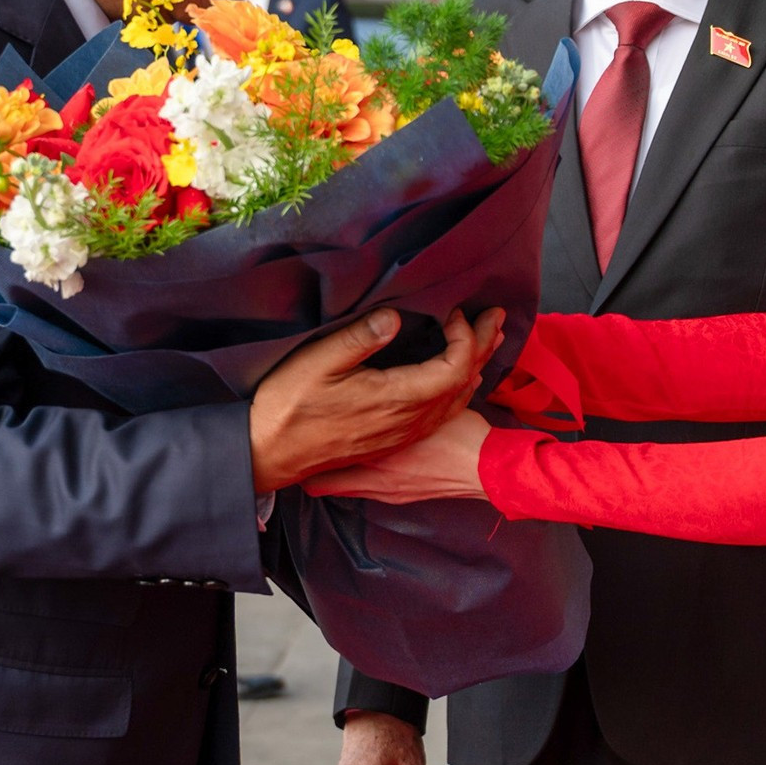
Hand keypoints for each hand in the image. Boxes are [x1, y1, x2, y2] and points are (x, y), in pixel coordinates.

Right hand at [250, 307, 502, 493]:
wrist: (269, 452)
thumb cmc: (288, 406)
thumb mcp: (318, 362)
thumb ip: (360, 338)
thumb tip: (395, 316)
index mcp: (396, 400)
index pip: (453, 368)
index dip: (464, 337)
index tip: (453, 311)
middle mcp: (408, 422)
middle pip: (464, 384)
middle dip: (482, 346)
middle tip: (496, 316)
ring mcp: (403, 435)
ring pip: (455, 402)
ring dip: (475, 367)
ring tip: (487, 341)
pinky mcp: (394, 440)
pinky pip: (441, 415)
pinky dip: (458, 389)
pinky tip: (457, 379)